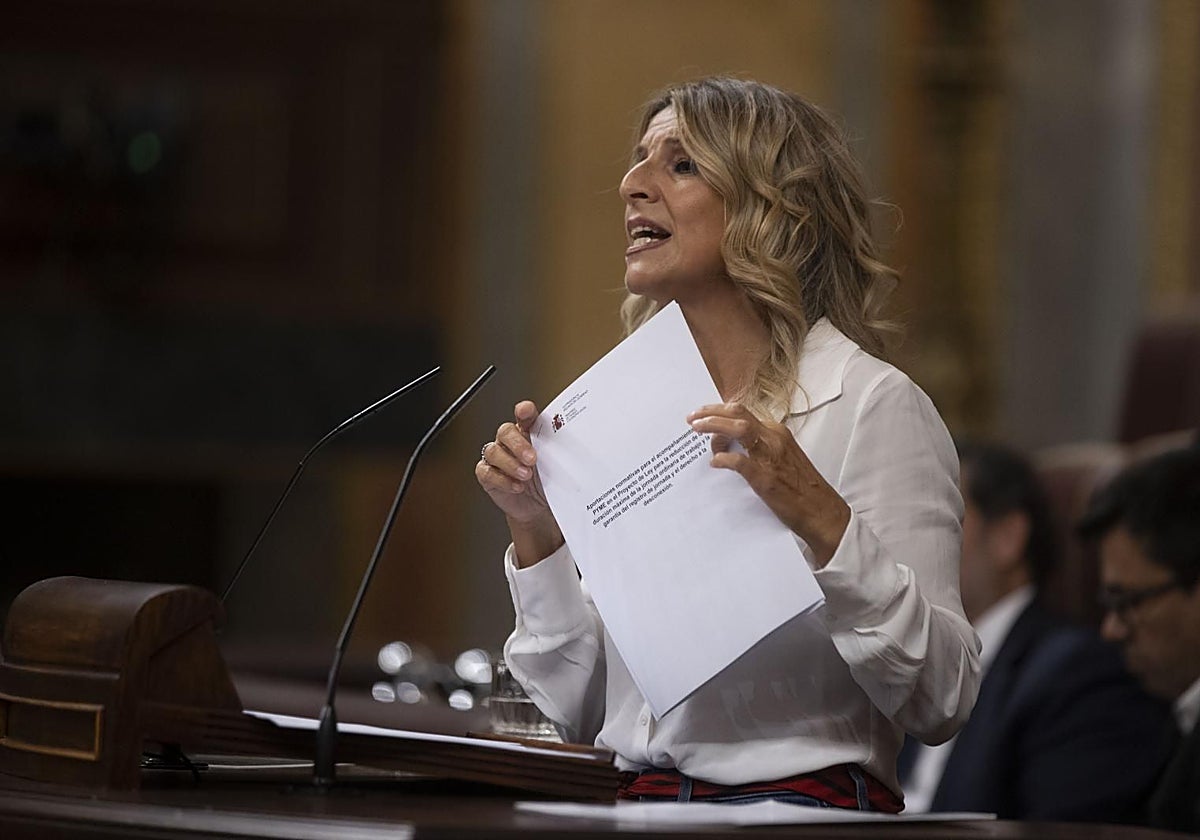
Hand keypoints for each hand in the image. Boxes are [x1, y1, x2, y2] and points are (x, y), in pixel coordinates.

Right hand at [475, 401, 563, 565]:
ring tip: (526, 475)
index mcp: (528, 433)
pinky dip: (502, 480)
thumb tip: (586, 445)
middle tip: (532, 458)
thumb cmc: (549, 482)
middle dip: (518, 444)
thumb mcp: (559, 465)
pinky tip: (516, 486)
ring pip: (493, 451)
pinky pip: (487, 472)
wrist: (539, 508)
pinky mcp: (488, 475)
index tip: (526, 410)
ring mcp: (498, 458)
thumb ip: (563, 452)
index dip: (524, 411)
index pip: (524, 416)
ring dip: (510, 464)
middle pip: (506, 431)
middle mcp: (511, 442)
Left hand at [687, 402, 849, 566]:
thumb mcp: (781, 458)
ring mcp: (770, 456)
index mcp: (777, 433)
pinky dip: (724, 458)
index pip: (742, 413)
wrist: (822, 511)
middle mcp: (774, 438)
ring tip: (697, 431)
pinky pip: (739, 461)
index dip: (719, 412)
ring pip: (738, 428)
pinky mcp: (766, 478)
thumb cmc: (802, 488)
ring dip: (714, 427)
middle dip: (710, 413)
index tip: (702, 415)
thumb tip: (731, 447)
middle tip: (692, 418)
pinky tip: (715, 463)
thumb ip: (759, 448)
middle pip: (737, 413)